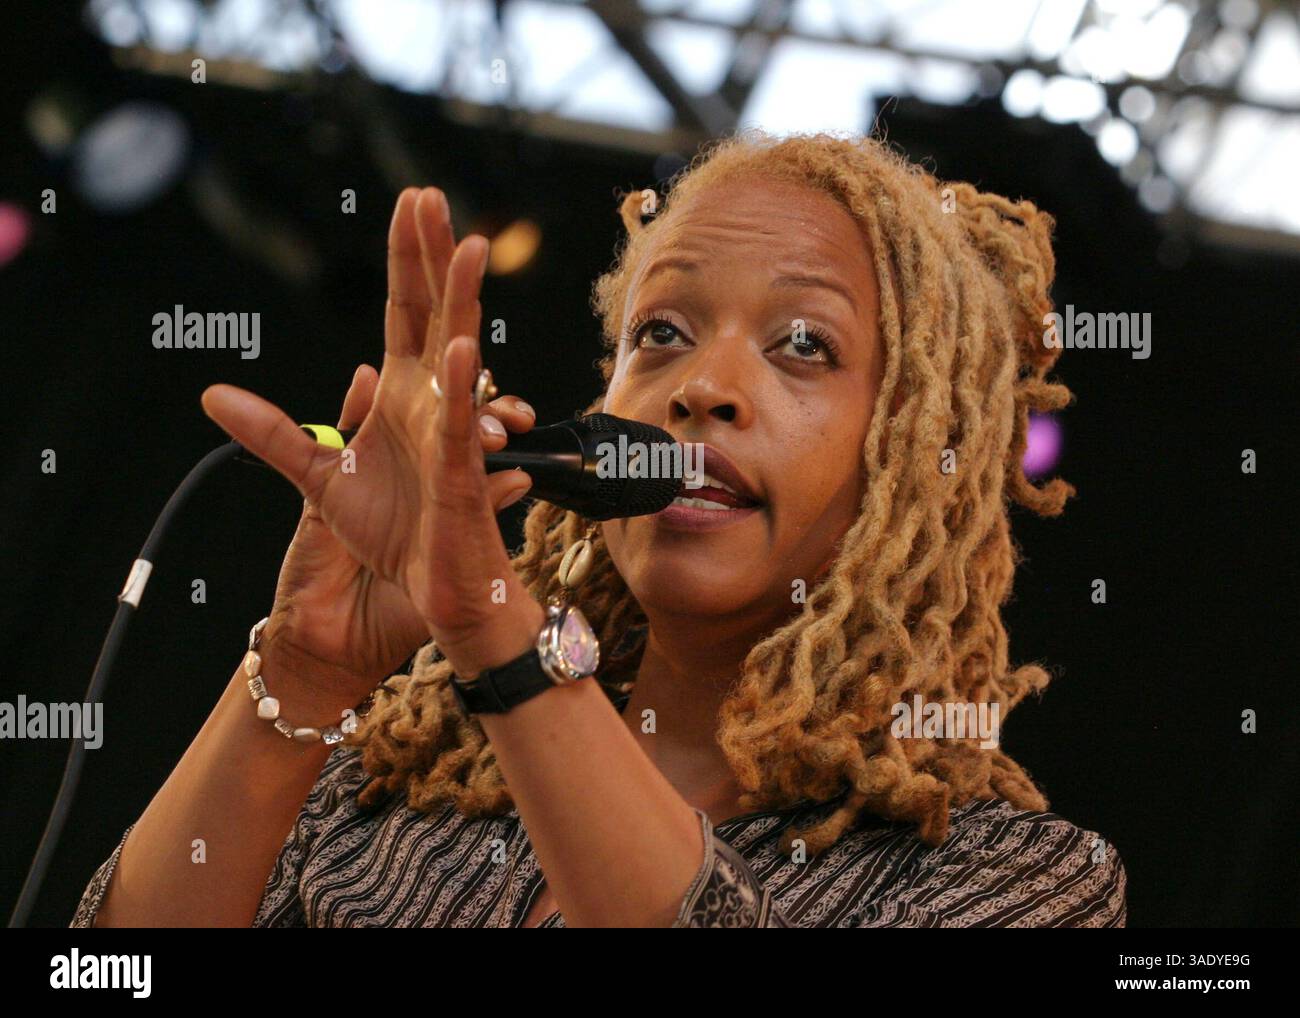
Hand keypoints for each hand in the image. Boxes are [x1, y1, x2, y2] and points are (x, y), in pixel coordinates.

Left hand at [201, 187, 542, 698]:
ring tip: (469, 248)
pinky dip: (458, 389)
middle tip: (433, 196)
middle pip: (437, 309)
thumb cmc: (393, 533)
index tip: (412, 204)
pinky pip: (460, 426)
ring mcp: (452, 430)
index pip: (406, 309)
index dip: (408, 258)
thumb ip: (274, 434)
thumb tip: (212, 395)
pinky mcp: (462, 474)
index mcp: (404, 393)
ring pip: (461, 352)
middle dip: (436, 252)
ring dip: (465, 299)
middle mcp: (433, 399)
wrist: (425, 588)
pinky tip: (455, 350)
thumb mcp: (319, 478)